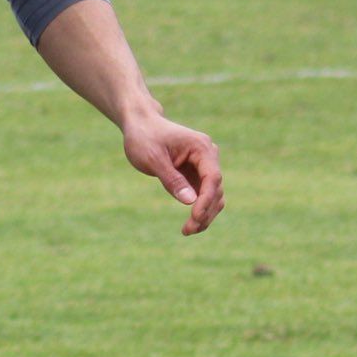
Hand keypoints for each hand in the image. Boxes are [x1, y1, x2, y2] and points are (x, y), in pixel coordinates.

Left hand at [123, 115, 224, 235]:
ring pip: (214, 196)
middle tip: (188, 230)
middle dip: (205, 212)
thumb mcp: (153, 159)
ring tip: (187, 231)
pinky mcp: (197, 175)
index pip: (212, 177)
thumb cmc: (144, 138)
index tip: (195, 217)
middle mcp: (208, 156)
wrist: (140, 125)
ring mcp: (204, 166)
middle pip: (216, 189)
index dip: (206, 200)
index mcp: (201, 147)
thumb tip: (190, 201)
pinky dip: (200, 210)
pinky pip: (205, 196)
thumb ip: (171, 180)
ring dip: (205, 215)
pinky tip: (190, 225)